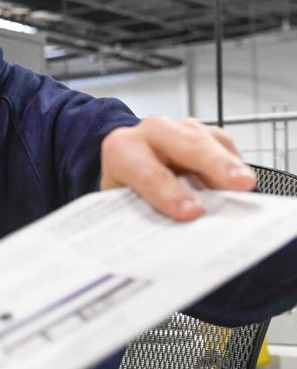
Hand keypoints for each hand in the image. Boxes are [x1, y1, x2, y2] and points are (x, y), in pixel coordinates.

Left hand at [101, 116, 255, 220]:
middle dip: (211, 165)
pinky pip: (223, 143)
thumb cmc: (126, 189)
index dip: (167, 192)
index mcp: (121, 149)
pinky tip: (242, 183)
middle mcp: (151, 132)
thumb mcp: (123, 203)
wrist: (129, 166)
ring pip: (207, 140)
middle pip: (184, 144)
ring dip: (229, 163)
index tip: (190, 213)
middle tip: (237, 186)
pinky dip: (235, 163)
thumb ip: (142, 215)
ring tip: (247, 185)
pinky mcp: (204, 132)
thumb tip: (166, 240)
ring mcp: (180, 128)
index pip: (146, 171)